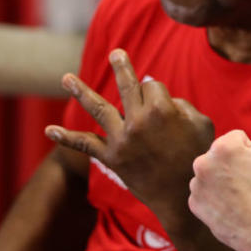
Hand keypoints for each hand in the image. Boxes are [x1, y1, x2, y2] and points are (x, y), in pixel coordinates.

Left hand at [45, 48, 214, 230]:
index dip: (159, 95)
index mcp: (162, 109)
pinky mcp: (111, 158)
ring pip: (98, 108)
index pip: (153, 86)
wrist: (182, 196)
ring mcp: (121, 139)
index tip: (166, 111)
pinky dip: (66, 138)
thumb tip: (160, 95)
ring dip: (80, 91)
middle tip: (115, 54)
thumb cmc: (197, 156)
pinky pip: (85, 145)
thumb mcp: (202, 123)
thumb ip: (183, 106)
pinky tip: (49, 130)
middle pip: (127, 86)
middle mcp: (138, 120)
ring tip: (65, 78)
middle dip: (121, 67)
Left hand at [188, 129, 250, 250]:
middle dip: (232, 163)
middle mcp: (203, 162)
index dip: (250, 152)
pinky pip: (205, 192)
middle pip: (220, 154)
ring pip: (211, 173)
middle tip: (248, 182)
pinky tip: (230, 205)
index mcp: (223, 146)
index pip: (237, 138)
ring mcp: (196, 184)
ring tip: (239, 195)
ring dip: (222, 179)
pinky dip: (215, 196)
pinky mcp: (194, 203)